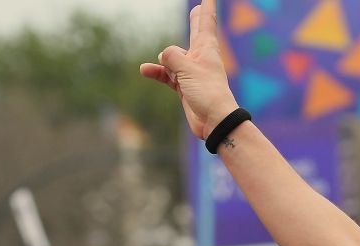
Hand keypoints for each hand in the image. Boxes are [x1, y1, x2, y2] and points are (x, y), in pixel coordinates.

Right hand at [139, 0, 239, 139]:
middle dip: (197, 20)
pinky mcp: (184, 86)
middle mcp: (200, 58)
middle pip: (196, 32)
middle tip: (199, 9)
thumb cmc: (207, 92)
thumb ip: (172, 56)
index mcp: (207, 48)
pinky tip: (145, 70)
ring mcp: (192, 71)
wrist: (214, 121)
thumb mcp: (187, 68)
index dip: (207, 8)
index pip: (206, 22)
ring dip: (165, 59)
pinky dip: (157, 72)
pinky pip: (167, 74)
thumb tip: (163, 55)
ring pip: (175, 56)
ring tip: (161, 65)